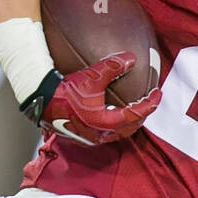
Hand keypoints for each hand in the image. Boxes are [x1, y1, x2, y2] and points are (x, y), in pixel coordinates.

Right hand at [22, 52, 159, 144]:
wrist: (40, 100)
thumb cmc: (64, 90)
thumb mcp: (91, 76)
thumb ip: (113, 66)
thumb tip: (132, 59)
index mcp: (105, 123)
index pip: (136, 115)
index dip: (150, 104)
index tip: (157, 94)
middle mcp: (99, 135)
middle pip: (129, 129)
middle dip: (141, 116)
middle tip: (147, 103)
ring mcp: (89, 139)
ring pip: (117, 134)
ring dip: (127, 122)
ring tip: (132, 109)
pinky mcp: (81, 137)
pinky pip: (104, 134)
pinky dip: (113, 124)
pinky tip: (110, 113)